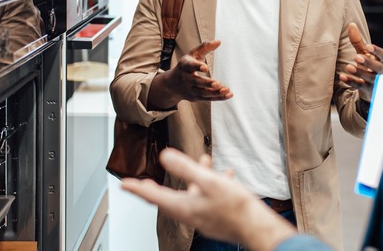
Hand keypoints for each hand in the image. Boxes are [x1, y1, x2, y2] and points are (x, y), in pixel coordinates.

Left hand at [121, 148, 296, 249]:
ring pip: (192, 194)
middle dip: (156, 188)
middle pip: (167, 198)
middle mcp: (190, 213)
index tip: (125, 184)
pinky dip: (213, 183)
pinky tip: (226, 174)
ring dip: (193, 177)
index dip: (138, 188)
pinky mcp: (217, 216)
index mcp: (184, 207)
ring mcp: (204, 216)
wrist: (258, 227)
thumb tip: (164, 156)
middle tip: (143, 184)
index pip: (153, 197)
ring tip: (203, 160)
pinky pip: (210, 197)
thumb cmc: (236, 208)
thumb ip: (186, 168)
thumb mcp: (209, 182)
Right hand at [167, 40, 233, 101]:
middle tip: (217, 83)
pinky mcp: (196, 97)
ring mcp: (191, 90)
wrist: (172, 84)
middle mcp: (186, 79)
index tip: (205, 67)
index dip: (197, 66)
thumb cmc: (186, 66)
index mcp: (185, 66)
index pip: (190, 66)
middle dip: (207, 83)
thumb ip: (204, 48)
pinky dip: (219, 98)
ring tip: (226, 90)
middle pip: (197, 82)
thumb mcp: (192, 55)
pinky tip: (228, 94)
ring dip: (215, 92)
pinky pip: (208, 98)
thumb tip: (219, 41)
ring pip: (203, 92)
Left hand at [339, 23, 382, 101]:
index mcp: (381, 60)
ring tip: (349, 67)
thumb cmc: (368, 65)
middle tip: (357, 57)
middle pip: (377, 67)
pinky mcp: (368, 90)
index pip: (382, 55)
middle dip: (368, 62)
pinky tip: (342, 77)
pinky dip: (351, 81)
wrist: (372, 86)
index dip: (376, 51)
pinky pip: (360, 86)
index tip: (369, 47)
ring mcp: (375, 82)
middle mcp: (380, 71)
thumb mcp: (363, 53)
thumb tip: (351, 24)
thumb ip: (358, 41)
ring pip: (369, 78)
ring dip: (359, 72)